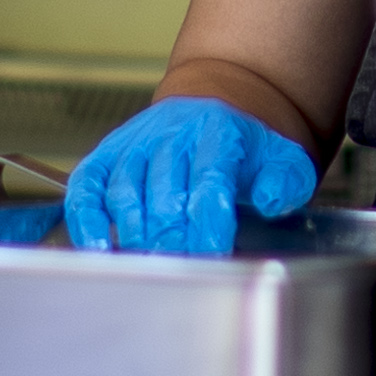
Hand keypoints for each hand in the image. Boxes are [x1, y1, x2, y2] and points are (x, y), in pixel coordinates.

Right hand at [64, 98, 314, 254]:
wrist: (210, 107)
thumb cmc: (244, 149)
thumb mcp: (282, 158)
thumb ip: (287, 181)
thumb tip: (270, 200)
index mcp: (220, 133)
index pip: (211, 181)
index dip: (209, 222)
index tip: (212, 255)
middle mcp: (172, 134)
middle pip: (165, 194)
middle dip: (172, 238)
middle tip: (181, 269)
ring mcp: (134, 144)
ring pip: (126, 192)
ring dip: (135, 235)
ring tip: (150, 265)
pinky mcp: (105, 156)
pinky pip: (87, 188)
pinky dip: (87, 219)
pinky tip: (99, 247)